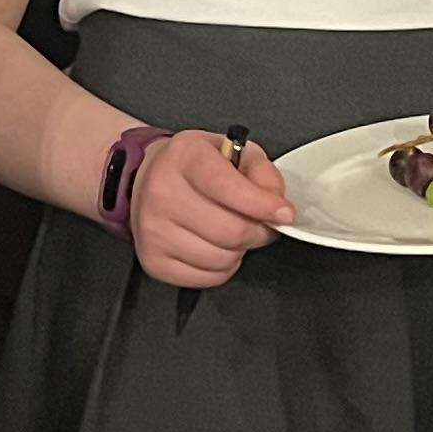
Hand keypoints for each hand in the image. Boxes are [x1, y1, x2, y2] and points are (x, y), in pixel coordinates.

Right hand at [128, 127, 293, 289]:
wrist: (149, 180)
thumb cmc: (195, 167)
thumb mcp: (233, 152)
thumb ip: (263, 173)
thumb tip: (278, 208)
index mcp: (185, 157)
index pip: (231, 188)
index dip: (265, 206)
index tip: (284, 214)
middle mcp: (162, 192)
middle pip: (232, 232)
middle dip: (258, 233)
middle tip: (260, 226)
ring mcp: (153, 229)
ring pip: (222, 259)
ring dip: (239, 251)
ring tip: (232, 233)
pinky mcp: (152, 260)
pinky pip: (207, 279)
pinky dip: (222, 268)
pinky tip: (215, 247)